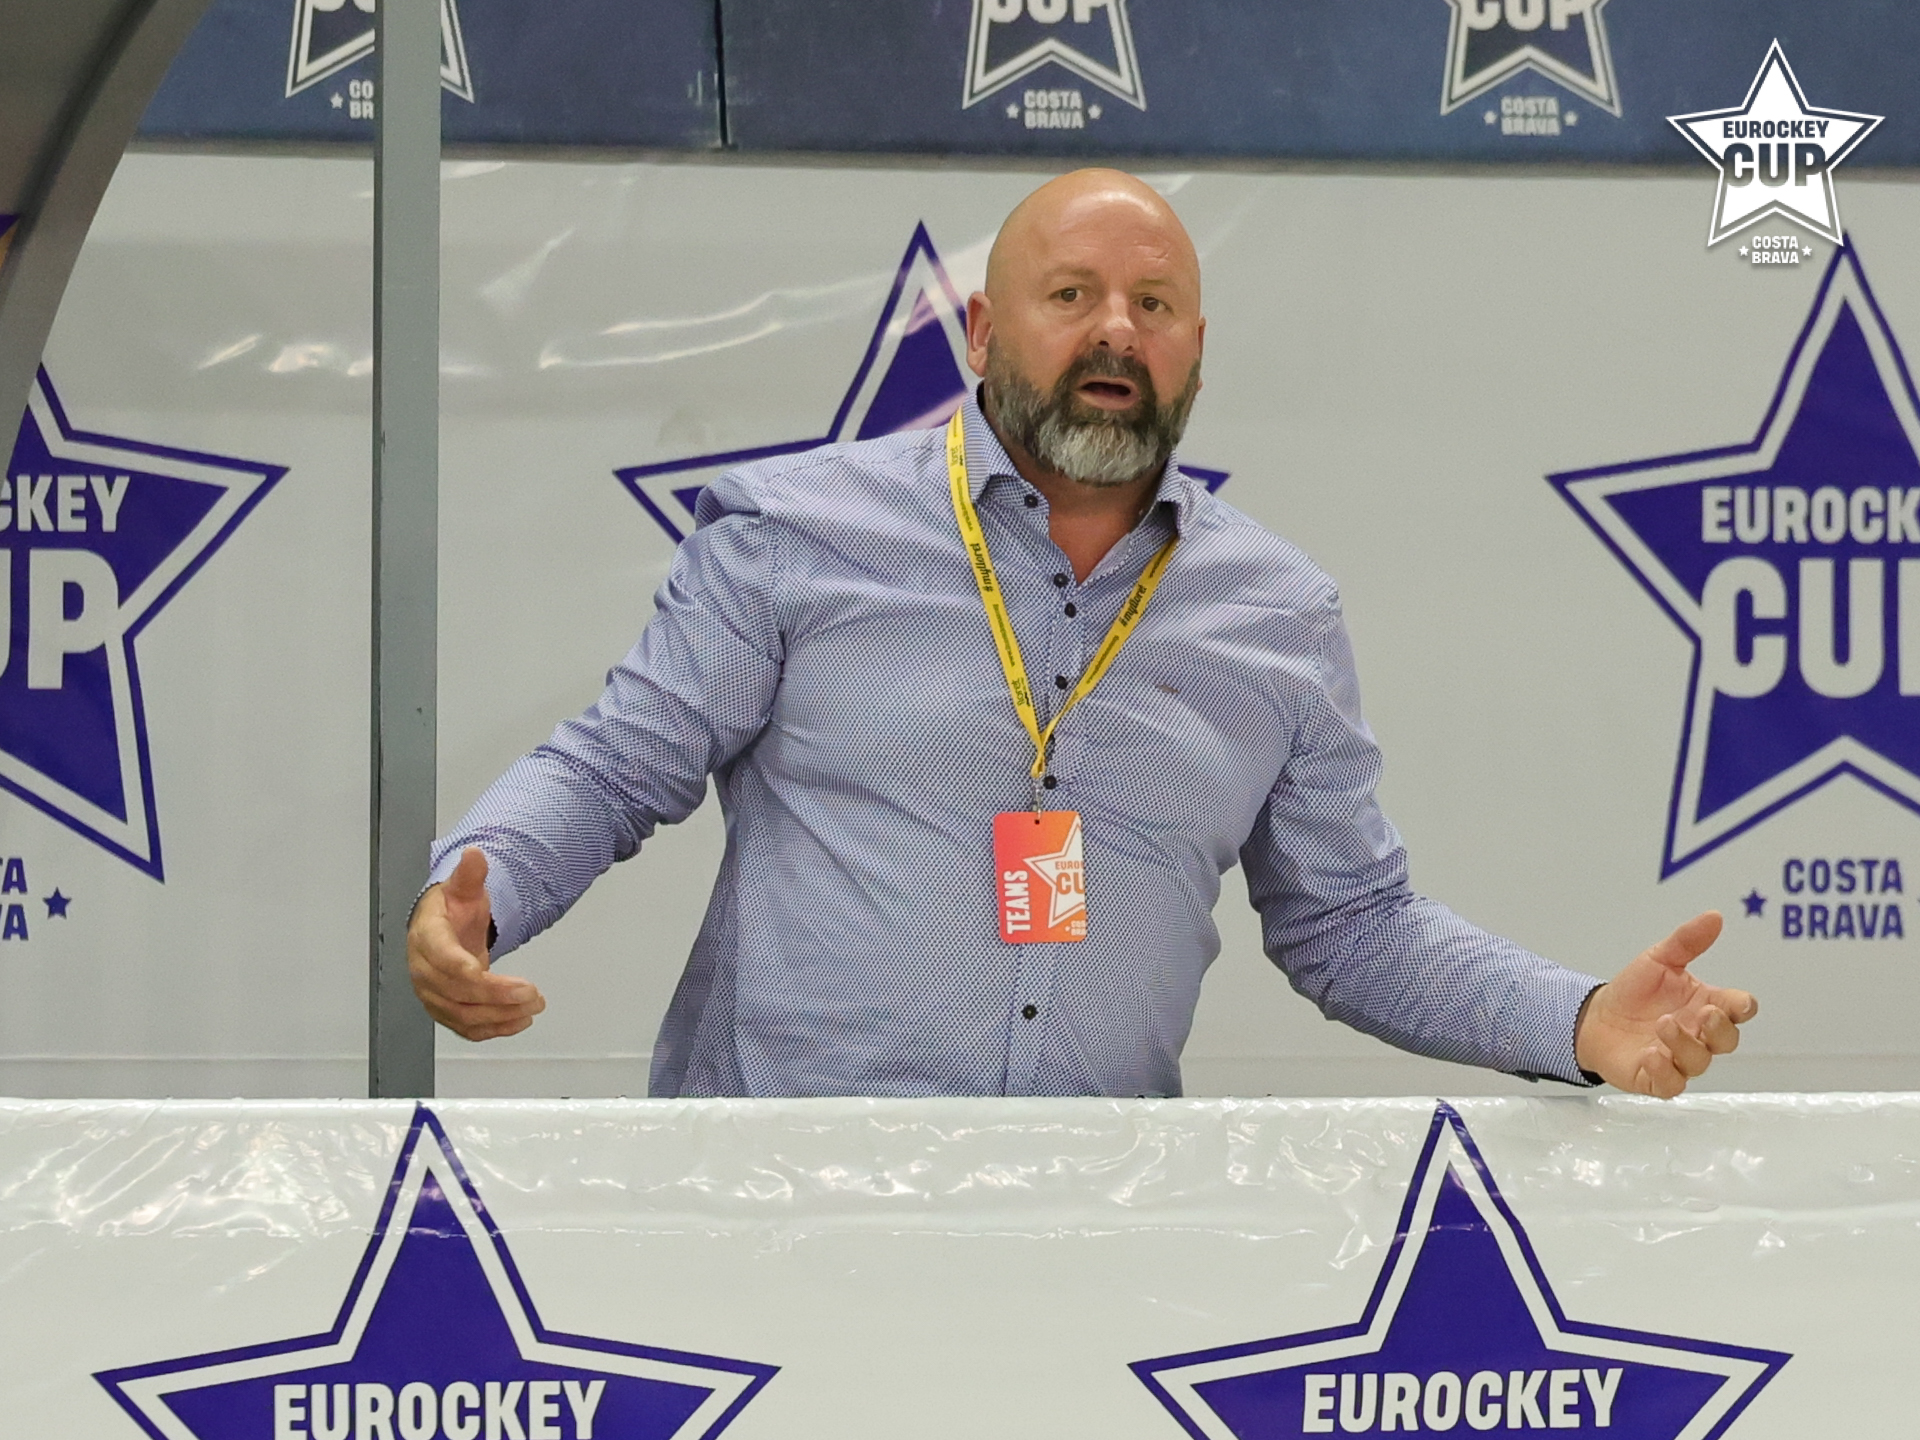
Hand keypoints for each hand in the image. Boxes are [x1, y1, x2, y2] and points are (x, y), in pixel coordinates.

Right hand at [407, 847, 545, 1040]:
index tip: (492, 975)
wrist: (442, 931)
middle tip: (532, 994)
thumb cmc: (451, 911)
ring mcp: (434, 995)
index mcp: (427, 939)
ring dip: (501, 1016)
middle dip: (497, 997)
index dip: (467, 972)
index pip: (443, 961)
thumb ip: (470, 875)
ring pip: (464, 1016)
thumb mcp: (463, 888)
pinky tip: (520, 1021)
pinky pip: (467, 1028)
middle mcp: (425, 972)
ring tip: (533, 1007)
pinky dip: (494, 1030)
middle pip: (458, 994)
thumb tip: (474, 854)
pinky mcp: (446, 1011)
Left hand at [1574, 911, 1756, 1097]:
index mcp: (1707, 1004)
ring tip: (1663, 1025)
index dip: (1742, 1007)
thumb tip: (1714, 916)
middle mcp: (1699, 1034)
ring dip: (1685, 1044)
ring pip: (1699, 1061)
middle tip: (1705, 1013)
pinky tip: (1650, 1055)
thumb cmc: (1635, 991)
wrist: (1596, 1017)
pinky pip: (1671, 1084)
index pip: (1738, 1009)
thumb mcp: (1658, 960)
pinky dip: (1664, 1071)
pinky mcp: (1657, 1078)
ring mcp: (1680, 1058)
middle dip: (1720, 1028)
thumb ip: (1686, 941)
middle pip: (1727, 1039)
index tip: (1738, 1003)